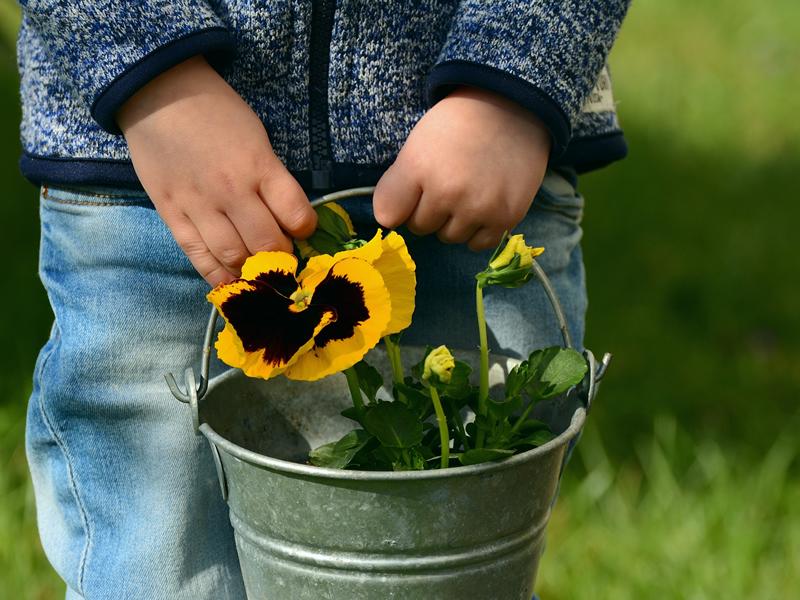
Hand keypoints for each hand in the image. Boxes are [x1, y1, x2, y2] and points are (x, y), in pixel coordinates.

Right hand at [118, 56, 315, 285]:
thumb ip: (271, 177)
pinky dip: (217, 275)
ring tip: (259, 272)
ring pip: (234, 257)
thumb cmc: (216, 112)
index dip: (305, 229)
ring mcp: (199, 205)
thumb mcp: (256, 137)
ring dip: (252, 271)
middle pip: (267, 244)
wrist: (157, 93)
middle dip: (282, 258)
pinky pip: (197, 256)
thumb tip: (285, 218)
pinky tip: (231, 283)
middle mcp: (232, 190)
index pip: (296, 214)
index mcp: (259, 165)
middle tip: (283, 257)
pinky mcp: (172, 215)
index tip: (302, 230)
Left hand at [373, 86, 551, 250]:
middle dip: (429, 211)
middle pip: (421, 228)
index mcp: (418, 167)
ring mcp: (478, 208)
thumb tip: (390, 221)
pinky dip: (478, 231)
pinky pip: (478, 244)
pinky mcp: (506, 217)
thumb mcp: (417, 143)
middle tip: (448, 184)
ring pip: (450, 237)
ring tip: (468, 192)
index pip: (388, 215)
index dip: (399, 205)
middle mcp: (447, 192)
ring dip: (454, 222)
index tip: (412, 192)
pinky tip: (484, 207)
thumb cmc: (458, 125)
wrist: (513, 108)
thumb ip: (396, 184)